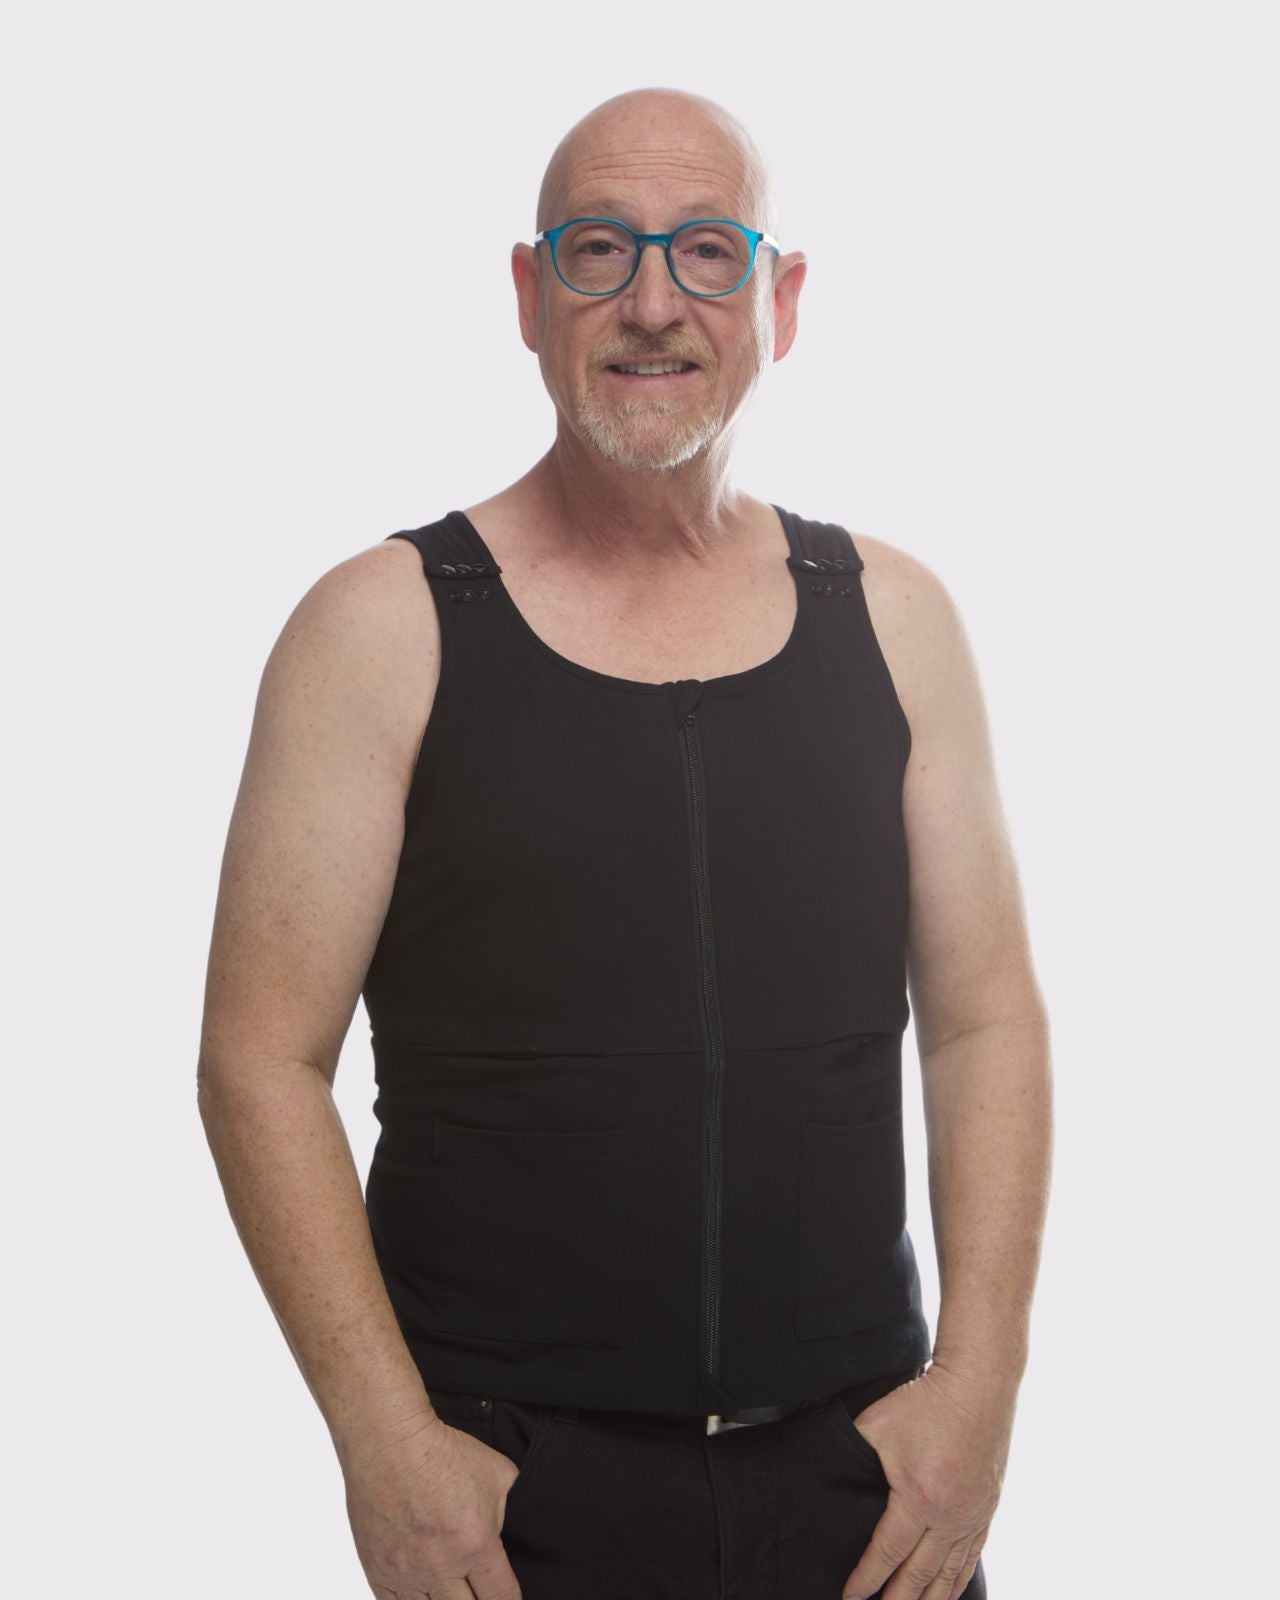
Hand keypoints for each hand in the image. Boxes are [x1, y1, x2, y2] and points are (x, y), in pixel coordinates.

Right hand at [339, 1409, 525, 1598]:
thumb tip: (502, 1529)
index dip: (508, 1599)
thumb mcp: (497, 1473)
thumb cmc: (442, 1451)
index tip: (505, 1595)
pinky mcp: (378, 1570)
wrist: (391, 1442)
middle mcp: (441, 1567)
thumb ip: (505, 1510)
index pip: (501, 1596)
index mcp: (476, 1545)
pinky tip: (419, 1593)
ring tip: (449, 1592)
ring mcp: (406, 1573)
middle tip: (477, 1592)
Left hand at [840, 1363, 1012, 1599]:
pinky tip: (948, 1594)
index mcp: (920, 1499)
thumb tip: (830, 1465)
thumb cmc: (928, 1402)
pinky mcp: (988, 1509)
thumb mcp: (877, 1423)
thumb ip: (854, 1452)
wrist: (979, 1386)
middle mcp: (950, 1517)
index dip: (867, 1578)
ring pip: (949, 1574)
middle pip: (919, 1575)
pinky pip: (972, 1557)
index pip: (887, 1552)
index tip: (852, 1596)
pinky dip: (957, 1581)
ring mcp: (973, 1516)